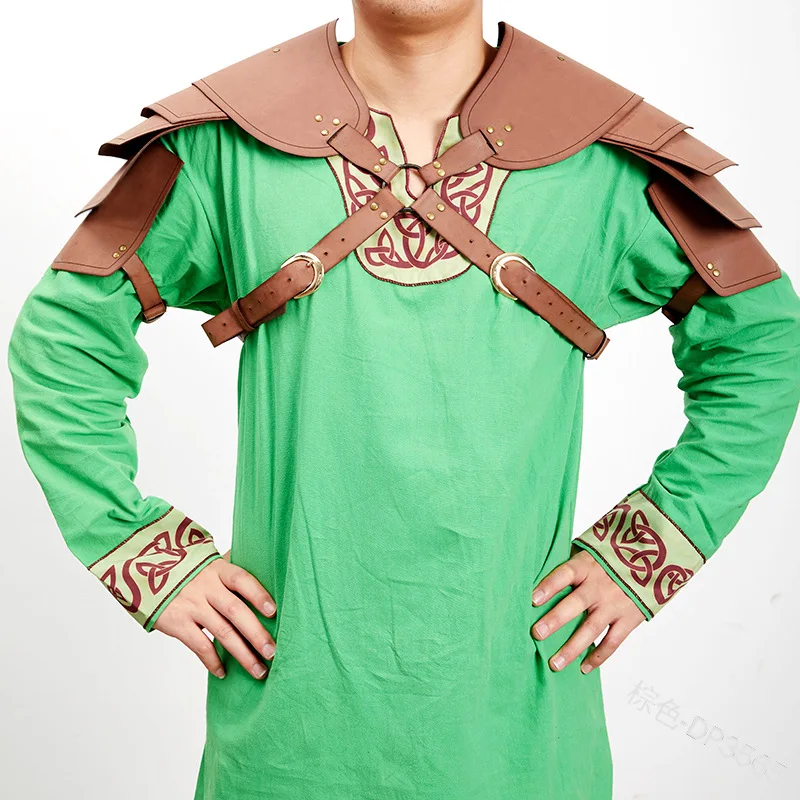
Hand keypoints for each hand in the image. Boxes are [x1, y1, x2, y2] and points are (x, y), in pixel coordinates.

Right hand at [153, 548, 276, 679]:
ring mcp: (191, 605)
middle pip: (236, 611)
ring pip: (222, 633)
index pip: (242, 580)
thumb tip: (264, 567)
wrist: (144, 570)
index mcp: (217, 569)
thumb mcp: (207, 561)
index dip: (258, 595)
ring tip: (258, 670)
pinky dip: (213, 661)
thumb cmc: (186, 568)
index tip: (274, 612)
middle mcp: (206, 587)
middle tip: (272, 652)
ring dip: (243, 654)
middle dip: (257, 634)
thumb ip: (231, 567)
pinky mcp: (177, 623)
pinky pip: (199, 645)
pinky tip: (223, 672)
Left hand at [531, 544, 645, 672]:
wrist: (654, 560)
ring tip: (555, 663)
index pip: (565, 574)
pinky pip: (613, 641)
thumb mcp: (591, 551)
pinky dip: (599, 656)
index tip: (532, 599)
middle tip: (537, 633)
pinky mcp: (629, 618)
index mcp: (587, 565)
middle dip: (555, 620)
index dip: (549, 586)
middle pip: (575, 603)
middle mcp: (600, 585)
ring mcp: (615, 604)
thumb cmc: (612, 556)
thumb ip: (571, 564)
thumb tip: (541, 573)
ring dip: (572, 647)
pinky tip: (584, 668)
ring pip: (591, 628)